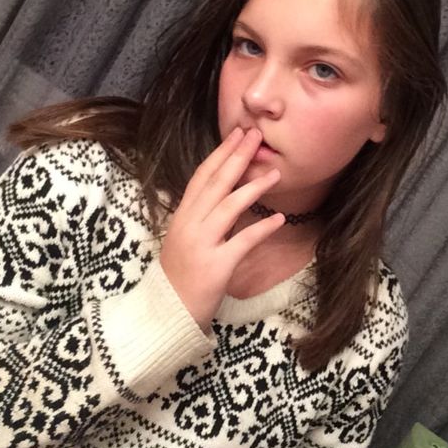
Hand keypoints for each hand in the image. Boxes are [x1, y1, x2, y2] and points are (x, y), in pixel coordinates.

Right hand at [159, 127, 284, 331]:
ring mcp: (202, 244)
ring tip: (275, 174)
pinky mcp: (216, 266)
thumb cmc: (179, 276)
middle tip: (256, 136)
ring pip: (228, 207)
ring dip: (253, 188)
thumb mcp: (184, 238)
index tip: (237, 134)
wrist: (166, 314)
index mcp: (182, 216)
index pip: (202, 176)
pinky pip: (242, 242)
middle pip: (215, 183)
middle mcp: (189, 224)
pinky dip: (262, 230)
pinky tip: (280, 219)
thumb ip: (200, 216)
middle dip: (237, 157)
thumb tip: (225, 194)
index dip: (221, 153)